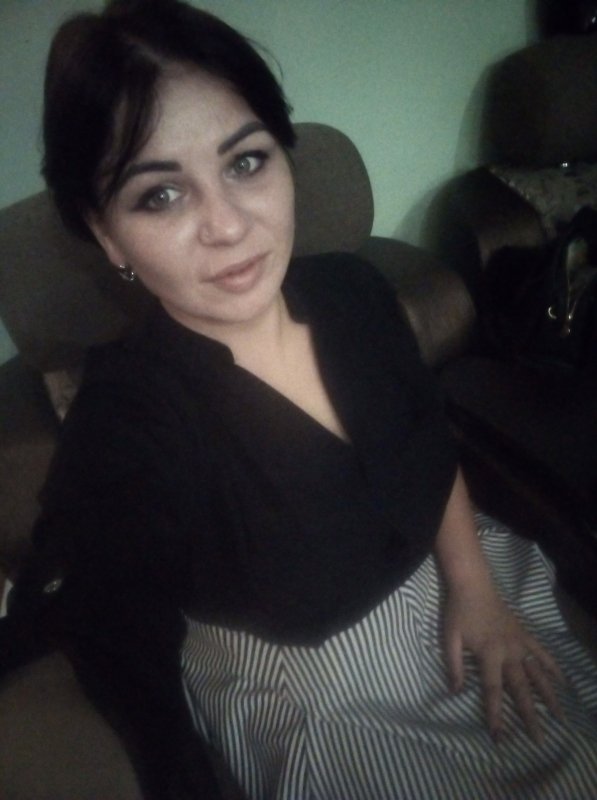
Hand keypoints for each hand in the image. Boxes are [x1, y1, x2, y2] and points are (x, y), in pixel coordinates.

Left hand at [443, 580, 564, 744]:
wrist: (474, 585)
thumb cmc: (459, 612)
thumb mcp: (449, 638)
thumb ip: (454, 666)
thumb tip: (455, 692)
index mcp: (489, 654)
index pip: (493, 691)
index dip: (496, 715)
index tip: (500, 737)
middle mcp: (509, 652)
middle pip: (521, 689)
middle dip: (530, 716)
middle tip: (539, 740)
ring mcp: (520, 643)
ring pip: (538, 674)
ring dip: (549, 696)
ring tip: (560, 717)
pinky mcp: (525, 634)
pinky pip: (542, 653)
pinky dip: (553, 667)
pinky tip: (564, 682)